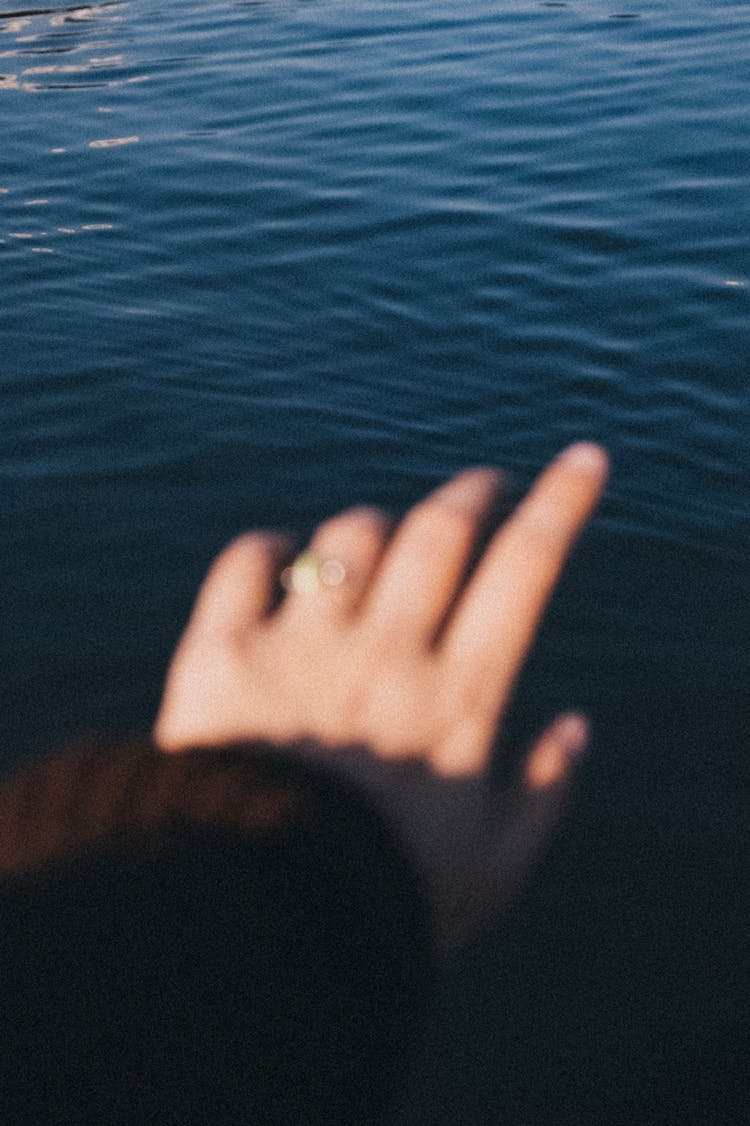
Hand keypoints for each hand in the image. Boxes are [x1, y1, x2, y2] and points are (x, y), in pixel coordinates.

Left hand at [154, 443, 607, 950]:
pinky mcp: (218, 655)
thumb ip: (546, 794)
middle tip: (483, 488)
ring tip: (376, 550)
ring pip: (350, 537)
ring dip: (375, 529)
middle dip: (473, 492)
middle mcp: (383, 654)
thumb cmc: (386, 902)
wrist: (254, 926)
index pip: (525, 569)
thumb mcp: (493, 868)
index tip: (584, 460)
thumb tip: (576, 725)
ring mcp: (298, 646)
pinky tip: (279, 560)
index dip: (561, 503)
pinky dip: (269, 547)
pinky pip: (248, 561)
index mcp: (457, 697)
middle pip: (440, 530)